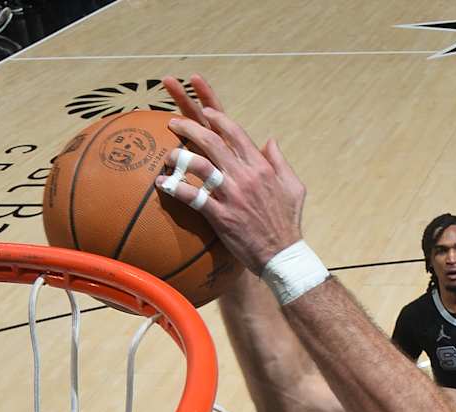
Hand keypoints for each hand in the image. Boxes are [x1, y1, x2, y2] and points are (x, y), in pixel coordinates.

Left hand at [158, 74, 306, 274]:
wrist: (282, 256)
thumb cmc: (288, 222)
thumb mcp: (293, 187)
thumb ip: (280, 162)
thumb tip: (270, 141)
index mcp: (261, 167)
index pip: (235, 133)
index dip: (217, 119)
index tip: (204, 112)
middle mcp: (245, 177)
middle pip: (212, 142)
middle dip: (190, 127)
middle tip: (173, 122)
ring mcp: (232, 196)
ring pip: (199, 165)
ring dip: (179, 156)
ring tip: (166, 155)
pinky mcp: (221, 216)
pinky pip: (193, 197)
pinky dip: (175, 188)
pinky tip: (162, 184)